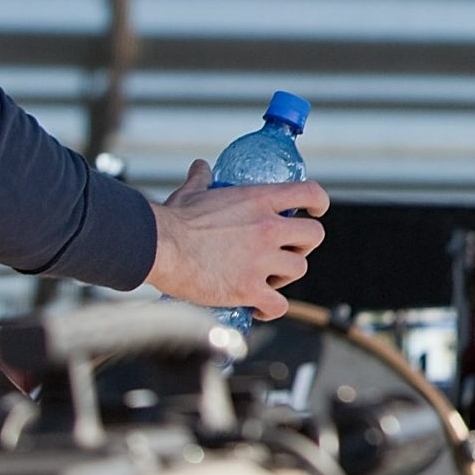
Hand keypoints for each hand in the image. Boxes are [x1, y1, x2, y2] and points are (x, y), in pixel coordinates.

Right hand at [143, 161, 327, 319]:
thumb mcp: (193, 193)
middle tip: (285, 251)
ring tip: (265, 278)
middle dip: (303, 245)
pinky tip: (258, 307)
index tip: (316, 212)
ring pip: (299, 269)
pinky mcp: (248, 289)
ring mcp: (261, 260)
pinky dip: (271, 308)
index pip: (310, 193)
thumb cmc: (172, 221)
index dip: (319, 203)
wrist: (155, 248)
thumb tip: (200, 166)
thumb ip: (202, 179)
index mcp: (260, 200)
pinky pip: (279, 304)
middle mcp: (268, 228)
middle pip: (314, 235)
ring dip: (285, 275)